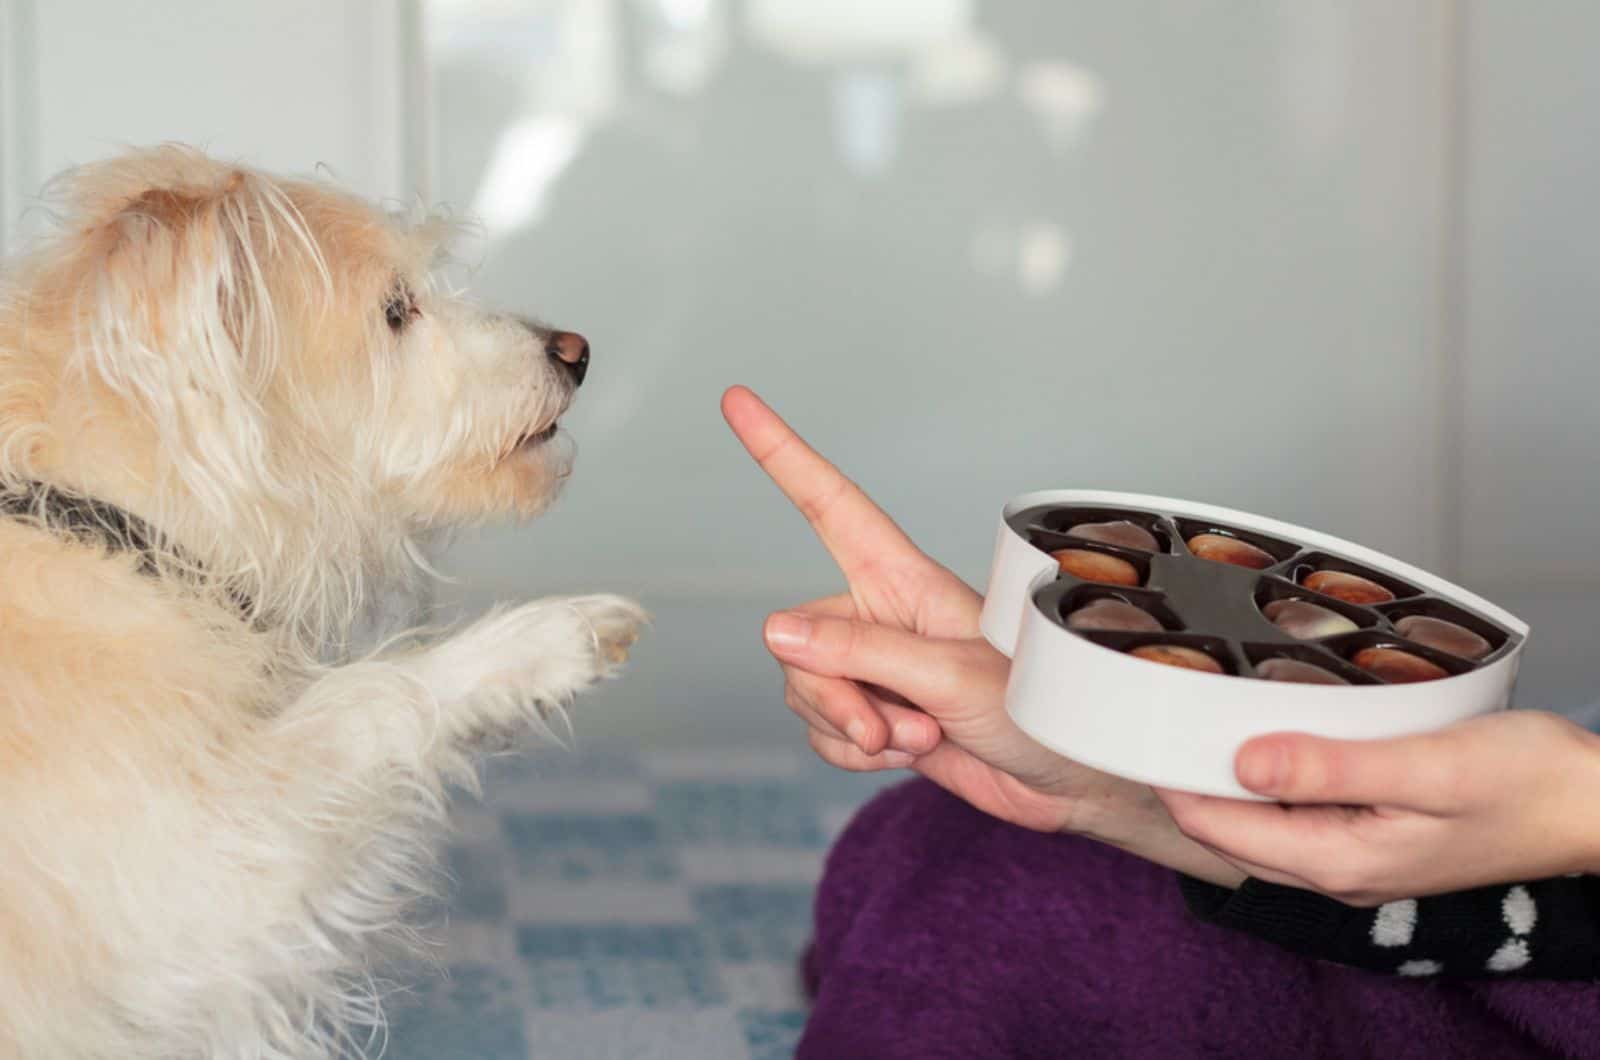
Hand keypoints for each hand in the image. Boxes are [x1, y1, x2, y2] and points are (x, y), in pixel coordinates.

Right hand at [721, 385, 1240, 882]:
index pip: (830, 505)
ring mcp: (874, 668)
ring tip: (919, 737)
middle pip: (797, 640)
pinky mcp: (874, 715)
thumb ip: (860, 654)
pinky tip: (906, 755)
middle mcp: (879, 616)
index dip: (782, 453)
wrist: (1067, 783)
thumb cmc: (1037, 709)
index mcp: (903, 579)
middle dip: (831, 694)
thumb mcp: (950, 677)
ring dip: (851, 730)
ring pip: (804, 690)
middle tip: (888, 726)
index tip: (738, 401)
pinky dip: (854, 755)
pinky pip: (821, 732)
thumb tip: (775, 631)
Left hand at [1157, 710, 1599, 905]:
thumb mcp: (1427, 767)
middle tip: (1155, 715)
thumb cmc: (1526, 782)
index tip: (1139, 728)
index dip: (1172, 779)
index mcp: (1342, 860)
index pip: (1220, 828)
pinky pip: (1297, 815)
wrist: (1594, 804)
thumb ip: (1331, 768)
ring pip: (1261, 824)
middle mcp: (1339, 871)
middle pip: (1230, 831)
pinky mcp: (1373, 838)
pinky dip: (1269, 781)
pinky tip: (1265, 740)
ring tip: (1194, 719)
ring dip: (1225, 781)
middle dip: (1187, 781)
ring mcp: (1356, 859)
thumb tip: (1243, 763)